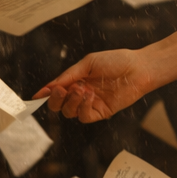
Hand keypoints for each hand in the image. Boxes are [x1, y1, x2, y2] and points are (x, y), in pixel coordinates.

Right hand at [33, 49, 150, 122]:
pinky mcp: (101, 112)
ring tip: (82, 90)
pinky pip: (84, 116)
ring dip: (71, 102)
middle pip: (58, 105)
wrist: (139, 67)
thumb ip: (68, 76)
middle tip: (60, 90)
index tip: (37, 96)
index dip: (46, 94)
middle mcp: (82, 93)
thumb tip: (46, 88)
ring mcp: (91, 103)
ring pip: (69, 112)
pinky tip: (90, 96)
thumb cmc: (117, 61)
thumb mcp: (88, 63)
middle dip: (55, 100)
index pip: (56, 91)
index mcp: (77, 80)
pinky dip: (83, 108)